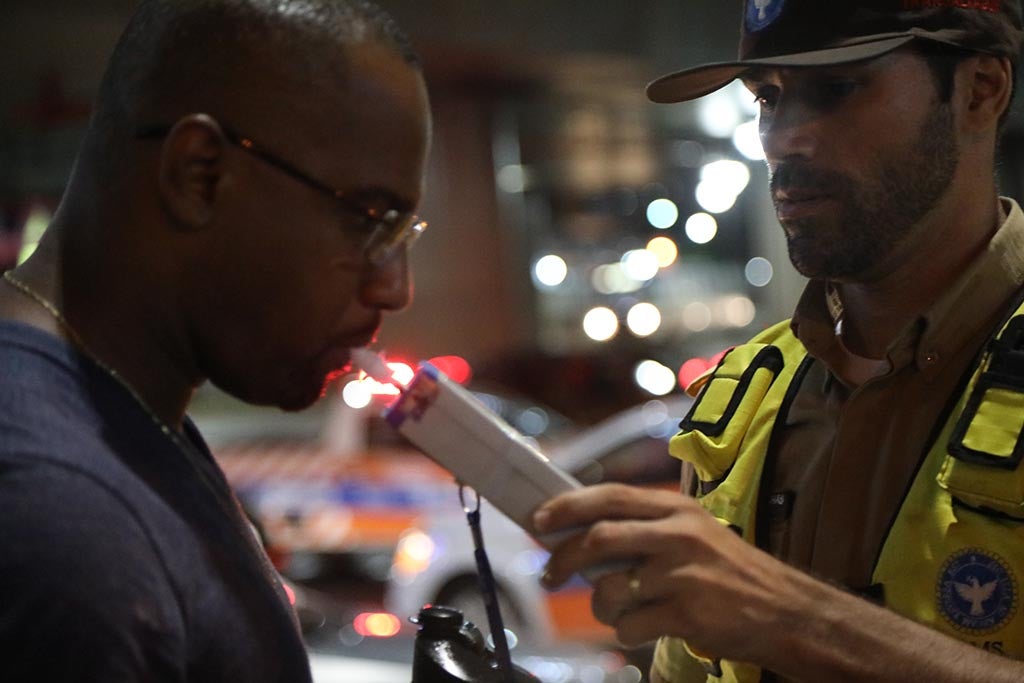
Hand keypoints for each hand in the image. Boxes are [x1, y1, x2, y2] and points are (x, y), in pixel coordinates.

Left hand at [532, 483, 808, 662]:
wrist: (786, 612)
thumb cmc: (732, 573)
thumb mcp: (694, 533)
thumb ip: (646, 529)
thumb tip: (583, 535)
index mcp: (676, 508)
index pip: (610, 496)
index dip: (568, 506)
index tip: (539, 520)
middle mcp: (678, 534)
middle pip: (600, 538)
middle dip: (564, 558)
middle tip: (549, 576)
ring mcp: (683, 574)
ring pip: (610, 588)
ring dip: (600, 605)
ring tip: (615, 611)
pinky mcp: (687, 612)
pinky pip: (630, 625)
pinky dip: (625, 632)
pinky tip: (642, 629)